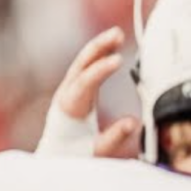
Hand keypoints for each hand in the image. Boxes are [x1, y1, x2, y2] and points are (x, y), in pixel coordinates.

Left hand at [41, 27, 140, 157]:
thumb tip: (133, 122)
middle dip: (99, 47)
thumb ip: (115, 136)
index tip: (119, 60)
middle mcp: (66, 94)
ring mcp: (69, 89)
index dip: (101, 69)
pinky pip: (86, 67)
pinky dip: (98, 55)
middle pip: (81, 64)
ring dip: (99, 47)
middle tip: (118, 34)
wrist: (57, 156)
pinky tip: (110, 48)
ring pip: (83, 62)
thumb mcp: (97, 150)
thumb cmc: (77, 154)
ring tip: (117, 34)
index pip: (86, 82)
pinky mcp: (76, 89)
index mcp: (70, 107)